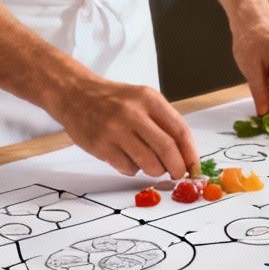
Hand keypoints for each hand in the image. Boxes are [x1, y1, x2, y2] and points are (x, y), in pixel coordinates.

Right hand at [50, 77, 197, 179]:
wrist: (74, 94)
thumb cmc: (113, 100)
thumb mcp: (141, 99)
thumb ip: (162, 121)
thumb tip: (185, 154)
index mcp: (148, 98)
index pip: (180, 130)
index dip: (190, 153)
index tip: (194, 166)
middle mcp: (132, 113)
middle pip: (167, 149)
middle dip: (177, 168)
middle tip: (177, 174)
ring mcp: (115, 130)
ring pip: (149, 164)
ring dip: (155, 170)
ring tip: (150, 165)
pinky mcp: (101, 146)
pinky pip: (128, 168)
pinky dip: (133, 169)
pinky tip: (127, 158)